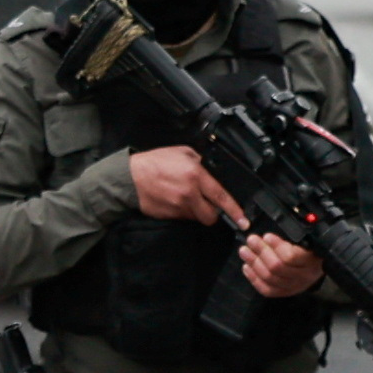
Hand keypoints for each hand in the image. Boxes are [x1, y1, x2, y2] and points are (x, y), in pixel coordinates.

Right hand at [124, 143, 243, 226]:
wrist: (129, 178)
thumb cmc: (153, 163)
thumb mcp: (181, 152)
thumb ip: (199, 162)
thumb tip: (209, 170)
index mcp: (195, 175)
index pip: (221, 197)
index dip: (235, 210)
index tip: (243, 220)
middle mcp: (189, 194)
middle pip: (211, 215)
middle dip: (213, 213)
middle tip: (209, 205)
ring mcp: (178, 207)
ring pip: (197, 217)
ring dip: (197, 211)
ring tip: (186, 198)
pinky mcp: (169, 216)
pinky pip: (183, 218)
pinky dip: (183, 212)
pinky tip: (175, 200)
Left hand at [239, 231, 324, 298]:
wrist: (318, 265)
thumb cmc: (311, 249)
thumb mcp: (306, 240)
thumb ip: (290, 237)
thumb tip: (267, 235)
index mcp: (310, 260)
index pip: (291, 256)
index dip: (276, 246)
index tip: (266, 236)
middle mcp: (304, 276)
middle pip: (277, 267)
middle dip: (261, 252)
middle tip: (251, 240)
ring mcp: (294, 287)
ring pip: (270, 278)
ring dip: (254, 263)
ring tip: (245, 251)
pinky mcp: (286, 293)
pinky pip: (267, 290)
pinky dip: (254, 279)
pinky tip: (247, 268)